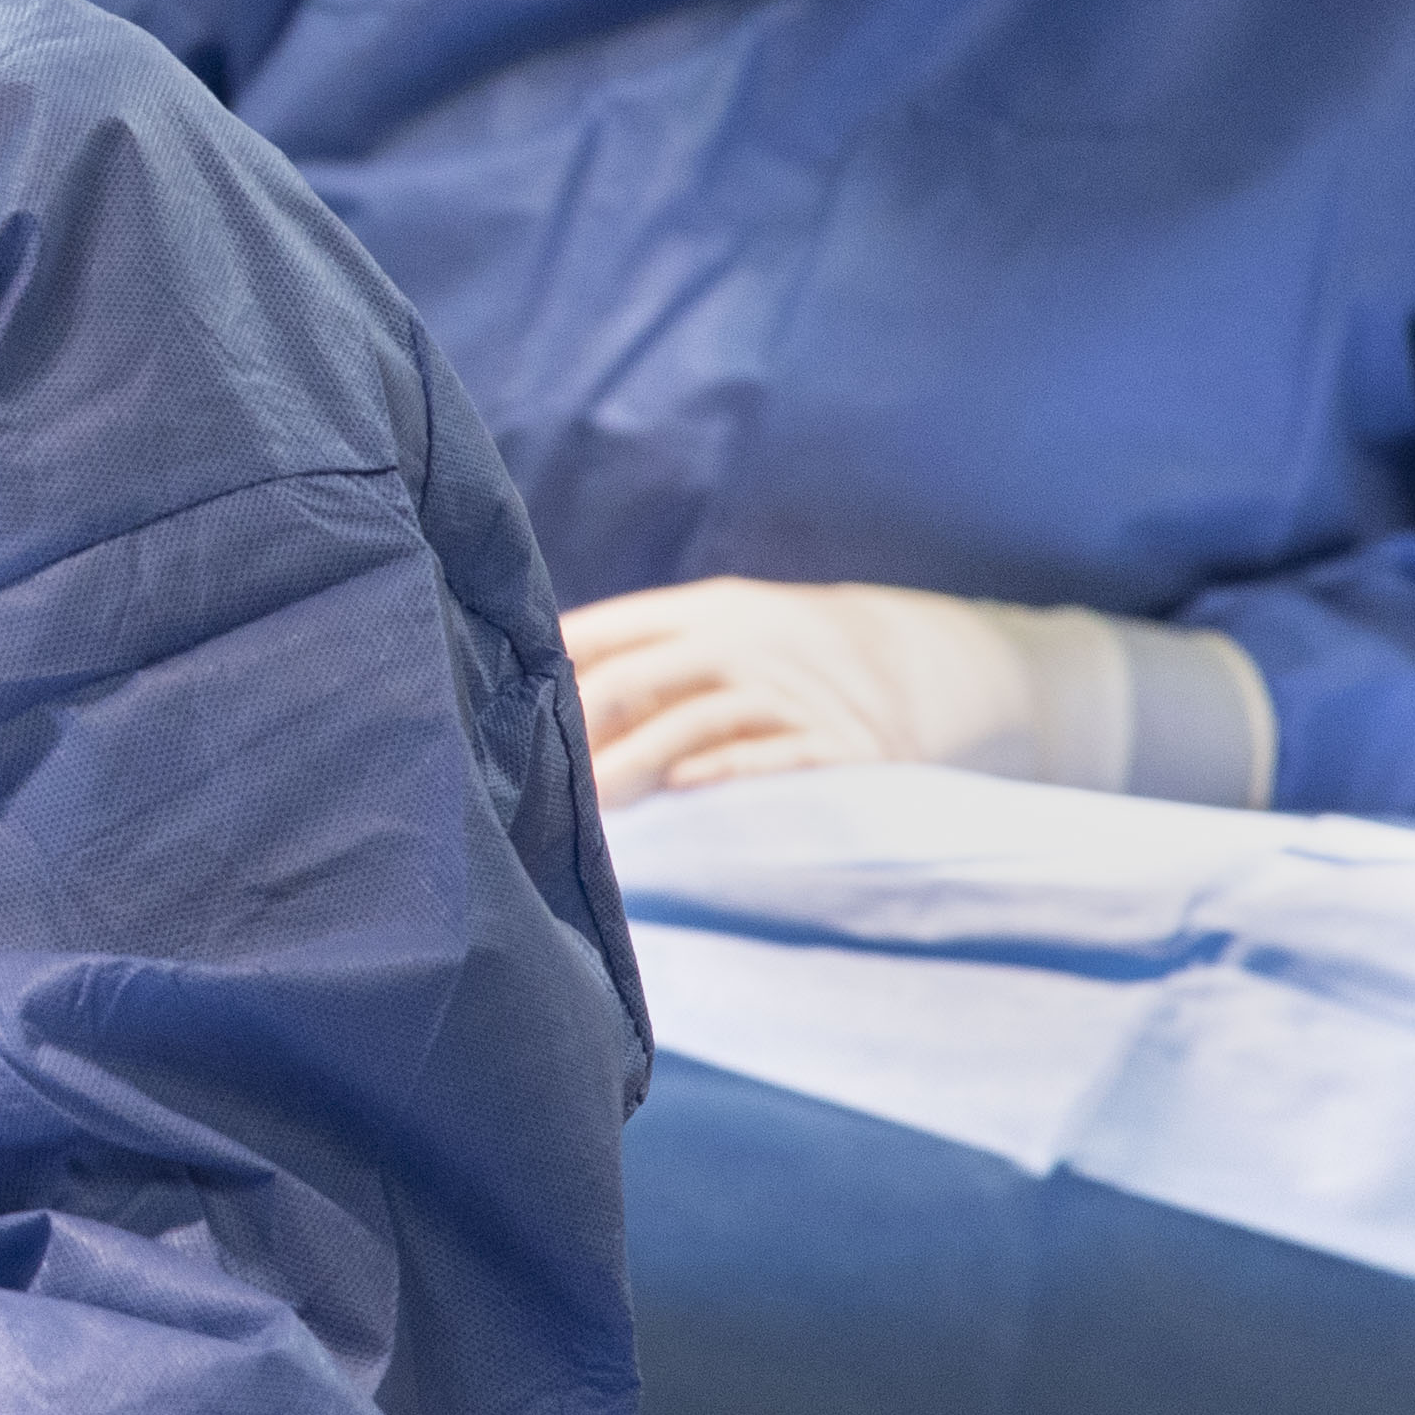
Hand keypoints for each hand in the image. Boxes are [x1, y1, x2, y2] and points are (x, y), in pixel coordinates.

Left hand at [563, 576, 1038, 807]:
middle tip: (520, 767)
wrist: (927, 661)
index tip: (487, 704)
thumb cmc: (783, 659)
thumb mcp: (722, 630)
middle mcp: (739, 642)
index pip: (603, 632)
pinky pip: (766, 759)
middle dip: (577, 722)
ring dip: (632, 763)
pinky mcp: (831, 747)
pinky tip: (676, 794)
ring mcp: (786, 692)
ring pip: (690, 722)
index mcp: (703, 609)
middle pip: (634, 677)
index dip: (545, 668)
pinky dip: (719, 774)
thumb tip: (531, 694)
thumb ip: (640, 654)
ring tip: (582, 805)